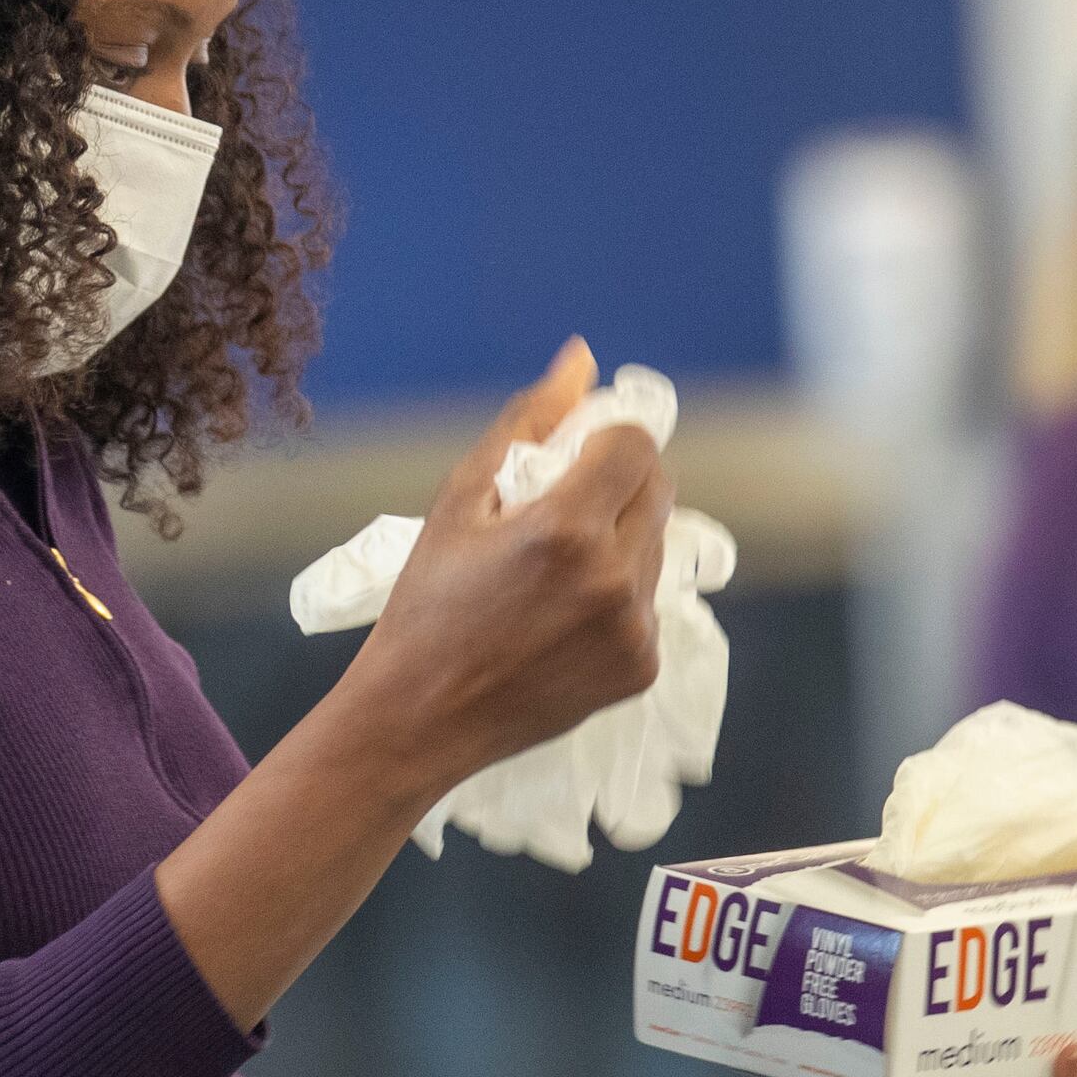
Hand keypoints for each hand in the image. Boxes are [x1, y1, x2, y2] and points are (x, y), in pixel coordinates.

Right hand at [322, 339, 673, 799]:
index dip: (603, 441)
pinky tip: (561, 617)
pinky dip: (617, 597)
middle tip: (559, 510)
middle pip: (656, 491)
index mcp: (567, 529)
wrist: (419, 719)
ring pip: (655, 547)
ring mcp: (635, 630)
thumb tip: (582, 358)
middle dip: (616, 484)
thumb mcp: (460, 501)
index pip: (636, 445)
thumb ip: (528, 422)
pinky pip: (649, 603)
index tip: (568, 460)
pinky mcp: (642, 668)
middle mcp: (616, 580)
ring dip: (619, 540)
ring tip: (552, 572)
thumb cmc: (425, 604)